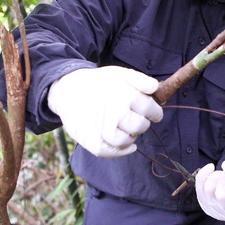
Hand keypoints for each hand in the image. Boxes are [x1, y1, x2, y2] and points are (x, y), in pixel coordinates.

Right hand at [47, 66, 162, 156]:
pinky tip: (130, 146)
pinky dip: (123, 151)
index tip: (154, 113)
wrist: (68, 89)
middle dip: (143, 124)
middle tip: (139, 120)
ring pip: (127, 140)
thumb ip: (140, 80)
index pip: (150, 109)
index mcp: (125, 95)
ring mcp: (102, 128)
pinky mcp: (91, 140)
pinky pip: (110, 151)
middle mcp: (115, 112)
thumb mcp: (119, 73)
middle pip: (140, 126)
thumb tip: (156, 88)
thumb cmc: (98, 82)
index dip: (155, 112)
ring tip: (130, 129)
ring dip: (132, 136)